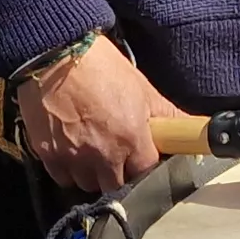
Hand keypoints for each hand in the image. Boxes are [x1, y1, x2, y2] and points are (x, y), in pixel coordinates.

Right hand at [19, 39, 182, 195]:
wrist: (55, 53)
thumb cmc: (100, 65)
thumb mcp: (141, 87)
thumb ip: (166, 115)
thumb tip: (191, 128)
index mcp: (131, 138)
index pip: (146, 172)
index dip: (144, 166)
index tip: (140, 158)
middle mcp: (104, 154)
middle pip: (116, 185)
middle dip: (118, 173)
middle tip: (115, 153)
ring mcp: (74, 157)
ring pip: (87, 184)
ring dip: (91, 173)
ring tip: (90, 150)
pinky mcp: (48, 155)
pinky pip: (62, 177)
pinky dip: (67, 169)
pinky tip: (69, 150)